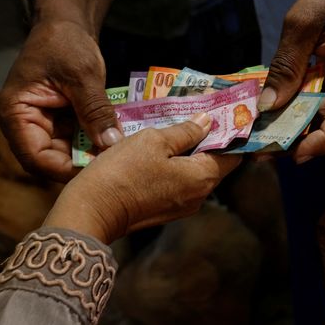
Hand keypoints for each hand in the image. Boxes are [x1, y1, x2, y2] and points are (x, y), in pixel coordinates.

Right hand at [0, 20, 122, 180]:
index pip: (35, 157)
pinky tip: (119, 139)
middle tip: (118, 163)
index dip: (66, 169)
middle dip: (84, 162)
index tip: (99, 170)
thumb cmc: (65, 43)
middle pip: (52, 159)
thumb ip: (95, 110)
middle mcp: (25, 123)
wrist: (66, 24)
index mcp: (15, 113)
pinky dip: (97, 139)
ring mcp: (43, 123)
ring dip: (93, 152)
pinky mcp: (60, 120)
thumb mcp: (83, 76)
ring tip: (122, 153)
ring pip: (68, 152)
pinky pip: (78, 138)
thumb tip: (111, 144)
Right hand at [44, 114, 240, 243]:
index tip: (227, 113)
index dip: (232, 132)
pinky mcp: (164, 210)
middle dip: (210, 138)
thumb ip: (186, 131)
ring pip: (195, 172)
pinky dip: (177, 164)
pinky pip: (179, 182)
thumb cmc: (123, 172)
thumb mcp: (154, 141)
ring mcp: (182, 206)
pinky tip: (163, 148)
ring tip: (180, 125)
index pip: (233, 154)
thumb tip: (208, 122)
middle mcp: (199, 196)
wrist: (91, 212)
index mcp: (203, 177)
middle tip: (201, 113)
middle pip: (215, 163)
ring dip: (191, 151)